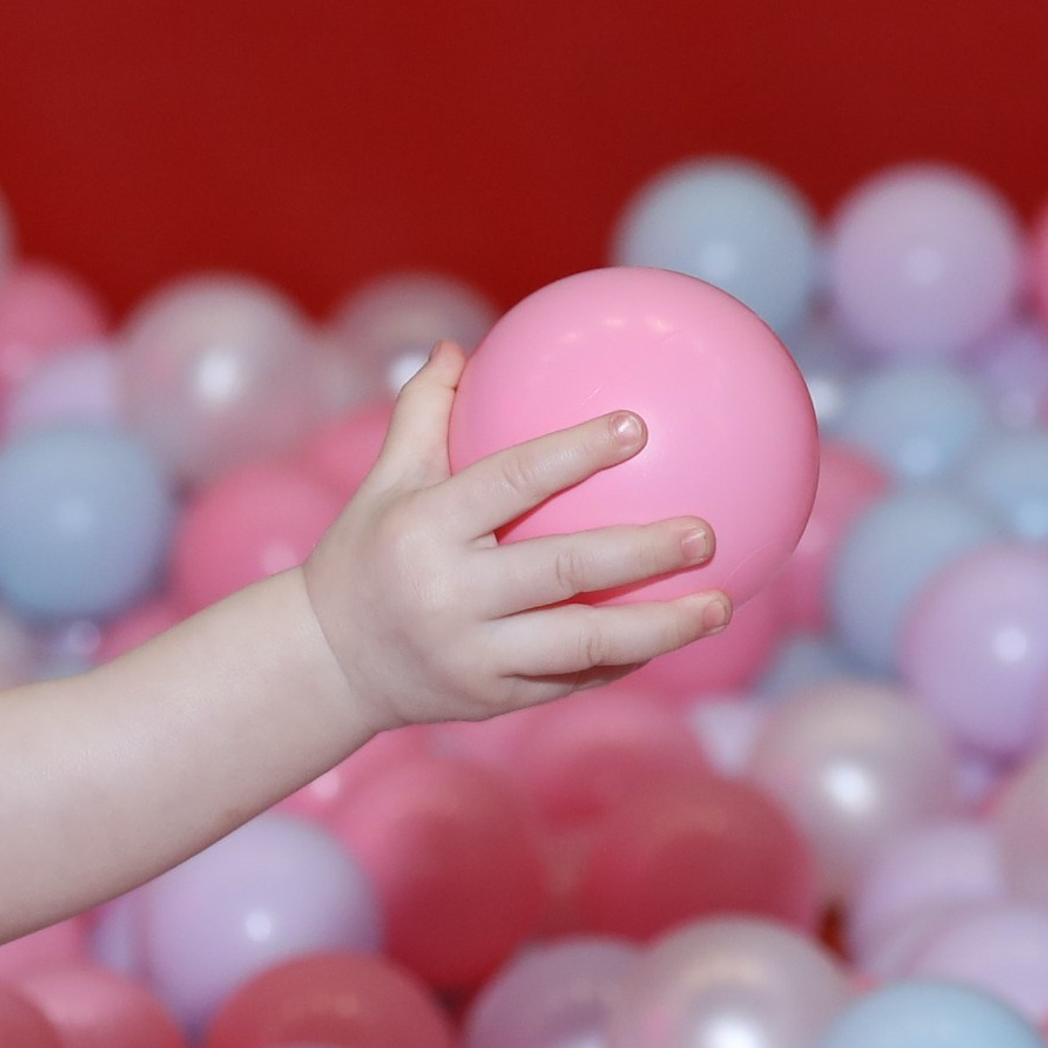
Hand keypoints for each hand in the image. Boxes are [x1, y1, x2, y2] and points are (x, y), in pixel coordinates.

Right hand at [302, 342, 731, 733]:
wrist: (325, 664)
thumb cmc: (363, 557)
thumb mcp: (380, 485)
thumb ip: (422, 415)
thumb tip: (460, 346)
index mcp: (424, 530)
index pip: (510, 483)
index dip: (574, 453)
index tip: (637, 426)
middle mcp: (450, 596)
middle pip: (564, 570)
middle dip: (643, 552)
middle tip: (707, 531)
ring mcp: (474, 656)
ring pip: (584, 644)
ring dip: (661, 627)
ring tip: (722, 604)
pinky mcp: (492, 701)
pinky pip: (573, 680)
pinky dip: (626, 659)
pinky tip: (674, 635)